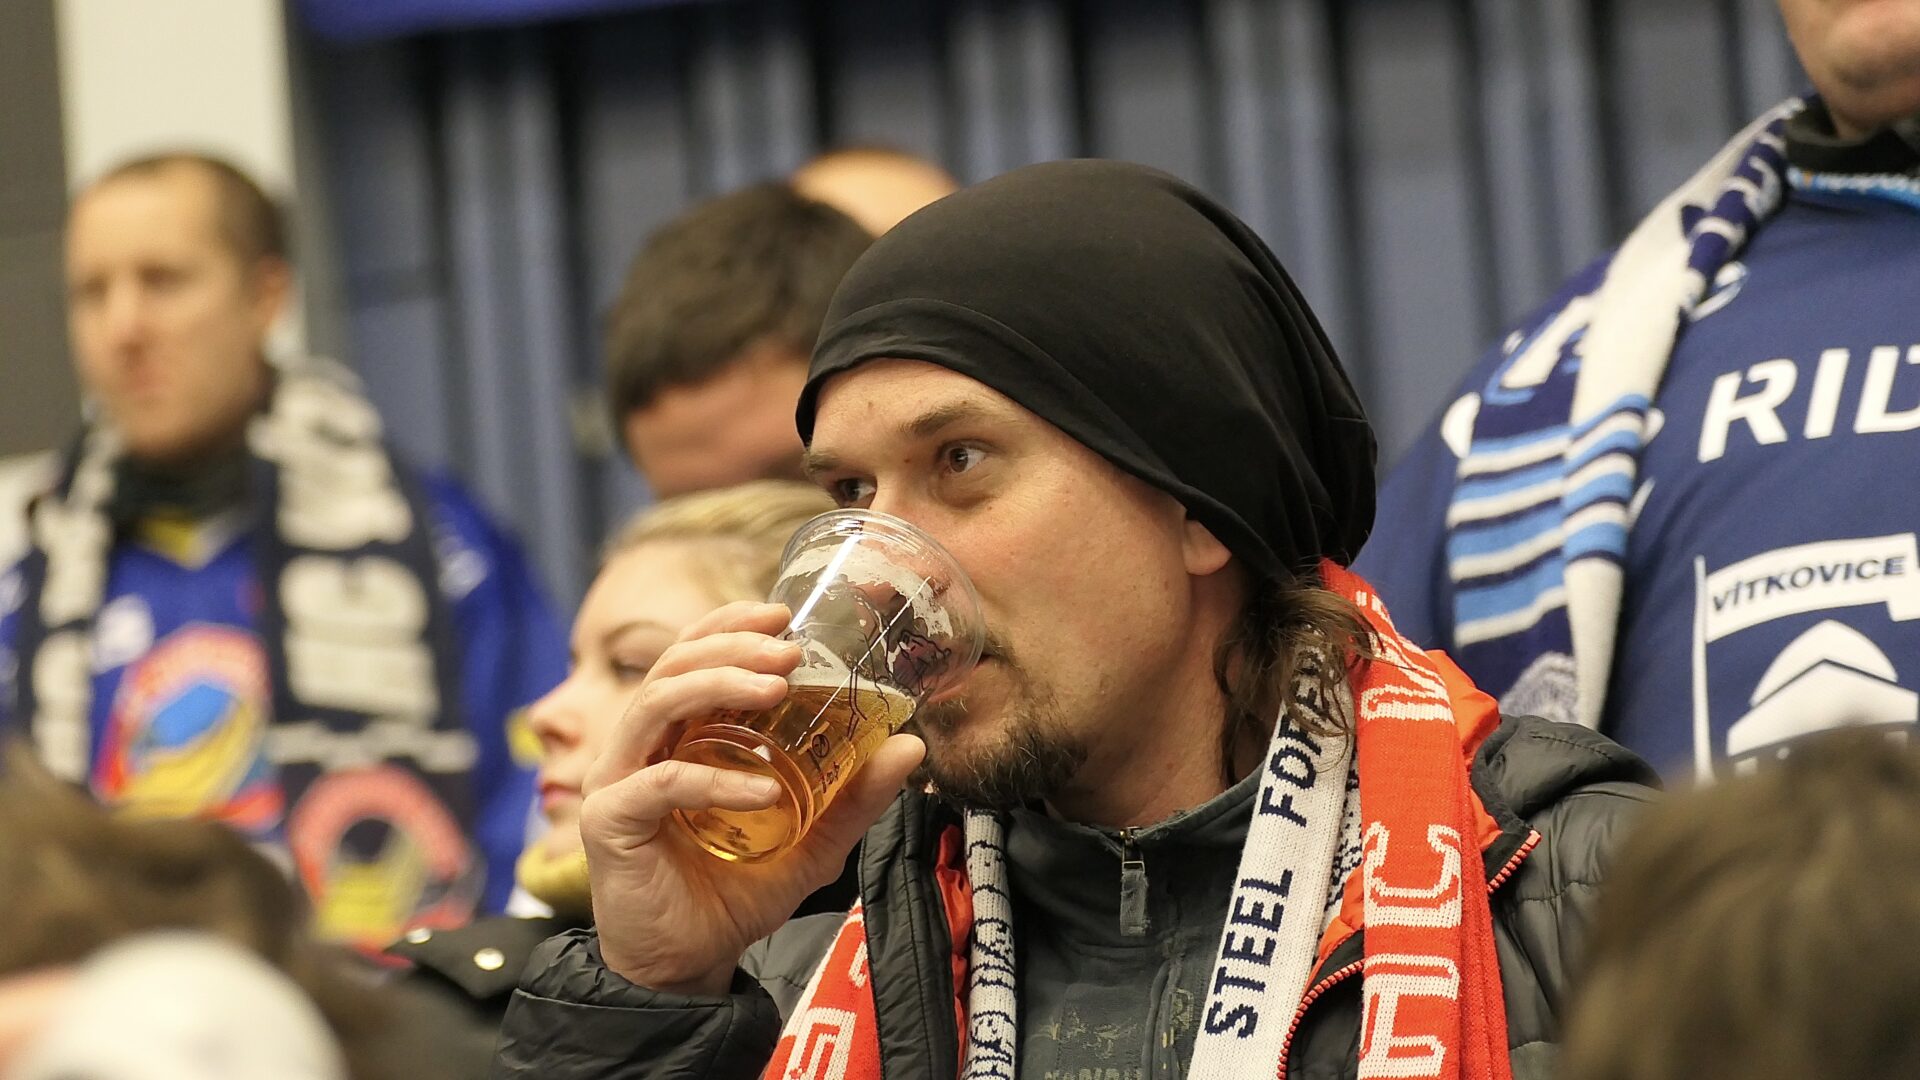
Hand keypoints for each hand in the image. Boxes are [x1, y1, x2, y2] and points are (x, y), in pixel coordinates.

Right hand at [579, 601, 924, 995]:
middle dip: (731, 646)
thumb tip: (911, 746)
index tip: (781, 611)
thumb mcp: (811, 840)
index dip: (728, 623)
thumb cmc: (734, 891)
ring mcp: (617, 780)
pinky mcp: (608, 822)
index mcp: (676, 734)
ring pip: (655, 703)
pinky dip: (714, 779)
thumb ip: (853, 796)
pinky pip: (660, 783)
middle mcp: (640, 747)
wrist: (689, 964)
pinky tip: (765, 788)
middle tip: (788, 652)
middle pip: (671, 666)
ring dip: (717, 686)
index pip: (689, 654)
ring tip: (775, 690)